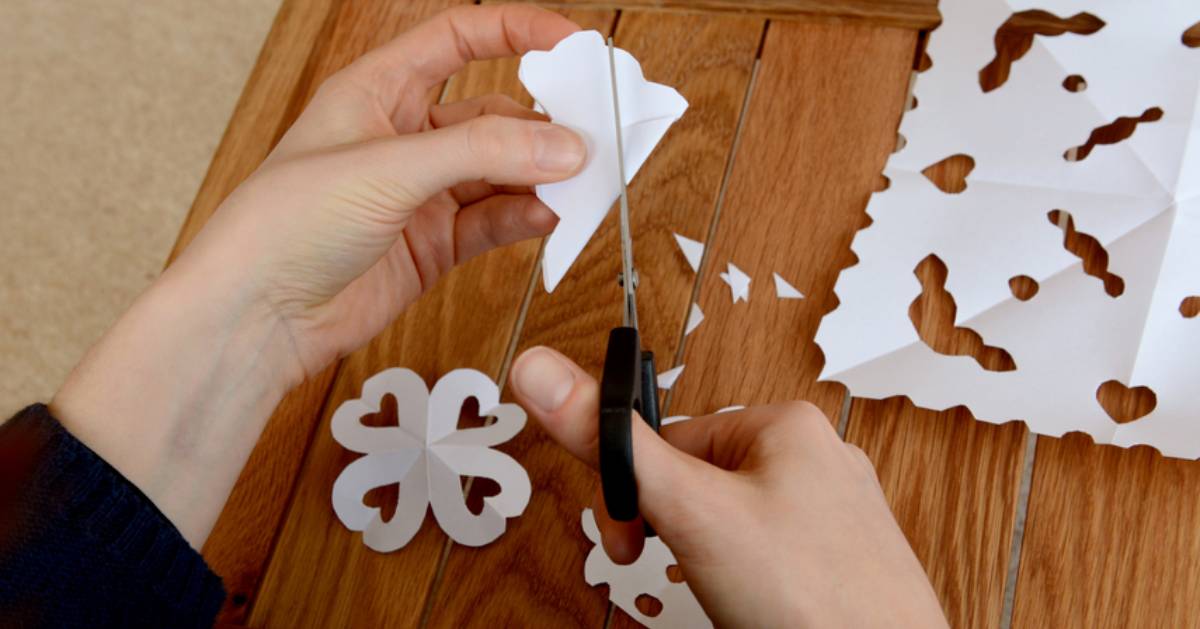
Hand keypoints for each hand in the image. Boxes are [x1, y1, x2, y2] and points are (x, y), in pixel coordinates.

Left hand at [179, 4, 584, 378]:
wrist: (257, 316)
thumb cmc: (284, 223)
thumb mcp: (388, 168)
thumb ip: (482, 154)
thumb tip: (562, 147)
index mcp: (378, 91)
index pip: (458, 39)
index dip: (515, 31)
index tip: (570, 44)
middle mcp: (403, 138)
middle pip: (492, 114)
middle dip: (541, 125)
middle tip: (589, 136)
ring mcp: (420, 194)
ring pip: (500, 172)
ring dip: (538, 177)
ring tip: (576, 185)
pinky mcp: (433, 245)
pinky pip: (494, 221)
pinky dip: (524, 217)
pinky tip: (545, 218)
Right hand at [509, 347, 947, 627]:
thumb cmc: (813, 597)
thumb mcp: (693, 512)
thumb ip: (617, 447)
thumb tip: (541, 371)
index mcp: (786, 425)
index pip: (671, 440)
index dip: (639, 495)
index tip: (627, 537)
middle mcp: (818, 459)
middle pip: (702, 484)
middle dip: (677, 534)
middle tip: (682, 575)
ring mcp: (836, 515)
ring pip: (735, 527)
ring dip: (711, 563)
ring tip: (731, 599)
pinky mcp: (844, 562)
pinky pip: (771, 559)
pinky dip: (751, 585)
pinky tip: (758, 611)